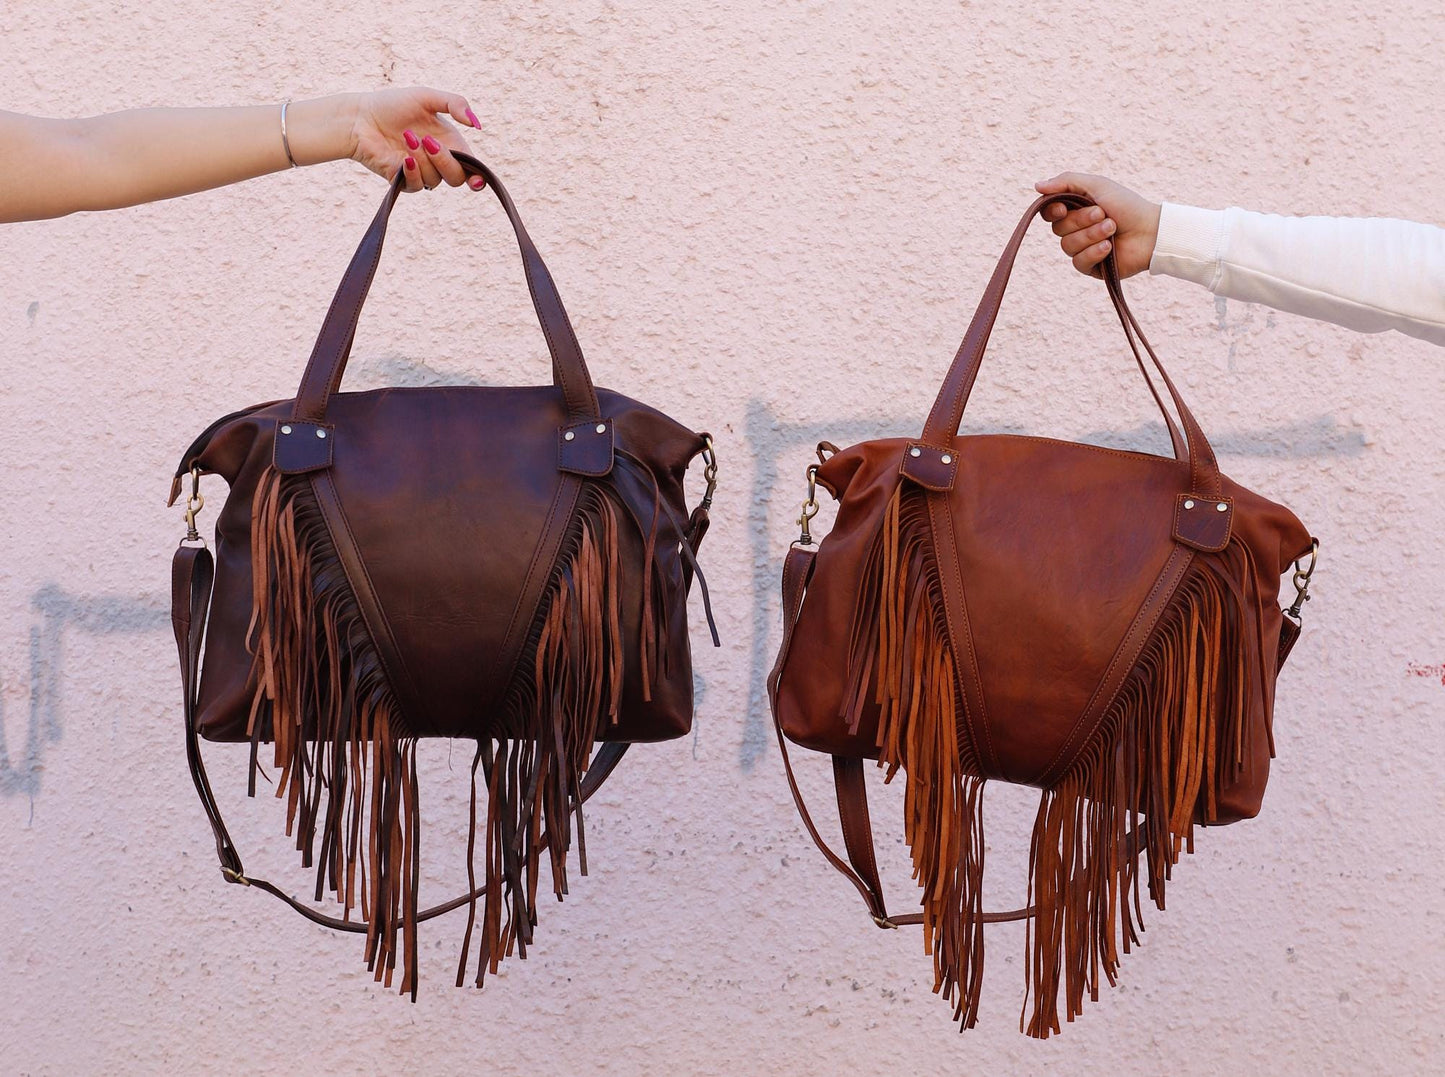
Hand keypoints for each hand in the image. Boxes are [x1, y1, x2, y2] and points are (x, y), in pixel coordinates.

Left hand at [342, 87, 485, 193]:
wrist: (361, 117)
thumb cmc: (392, 105)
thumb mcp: (426, 97)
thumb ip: (455, 104)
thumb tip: (476, 124)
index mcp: (450, 143)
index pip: (471, 167)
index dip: (478, 177)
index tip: (476, 181)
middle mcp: (438, 161)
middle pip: (457, 177)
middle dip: (445, 161)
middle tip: (428, 141)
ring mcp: (421, 172)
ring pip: (435, 180)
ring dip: (423, 159)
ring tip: (406, 138)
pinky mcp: (403, 181)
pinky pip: (417, 185)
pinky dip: (413, 171)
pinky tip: (404, 157)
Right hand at [1034, 173, 1160, 278]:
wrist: (1151, 230)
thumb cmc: (1126, 205)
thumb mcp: (1096, 185)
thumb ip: (1066, 181)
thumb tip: (1037, 186)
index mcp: (1075, 209)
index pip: (1049, 213)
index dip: (1052, 211)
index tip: (1063, 208)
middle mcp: (1076, 229)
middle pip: (1058, 229)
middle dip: (1081, 220)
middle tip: (1103, 214)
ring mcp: (1082, 249)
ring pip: (1067, 246)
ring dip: (1091, 235)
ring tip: (1112, 228)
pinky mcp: (1091, 267)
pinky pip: (1079, 262)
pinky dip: (1094, 252)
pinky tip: (1110, 247)